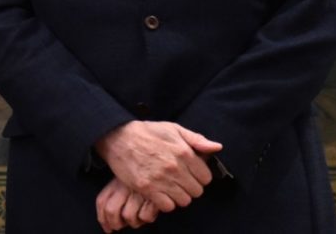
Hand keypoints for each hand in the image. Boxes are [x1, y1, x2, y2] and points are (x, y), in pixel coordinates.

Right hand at [94, 120, 221, 212]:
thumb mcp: (173, 129)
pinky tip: (161, 193)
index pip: (206, 178)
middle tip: (180, 181)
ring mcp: (160, 179)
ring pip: (184, 201)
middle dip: (190, 187)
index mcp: (184, 152)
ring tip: (170, 187)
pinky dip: (166, 202)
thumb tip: (217, 148)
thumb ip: (197, 139)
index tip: (190, 174)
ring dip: (179, 196)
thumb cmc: (146, 132)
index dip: (199, 177)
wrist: (118, 137)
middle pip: (196, 191)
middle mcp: (174, 167)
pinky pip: (167, 206)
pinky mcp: (147, 188)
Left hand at [96, 178, 158, 231]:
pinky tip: (152, 211)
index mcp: (117, 181)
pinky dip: (149, 217)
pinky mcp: (153, 196)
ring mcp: (137, 191)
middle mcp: (124, 185)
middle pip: (111, 211)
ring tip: (140, 216)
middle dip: (115, 224)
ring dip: (134, 221)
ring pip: (128, 216)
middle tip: (121, 225)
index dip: (103, 218)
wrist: (162, 164)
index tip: (107, 228)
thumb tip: (107, 223)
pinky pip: (145, 216)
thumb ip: (116, 194)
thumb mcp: (127, 179)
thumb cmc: (146, 174)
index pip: (101, 201)